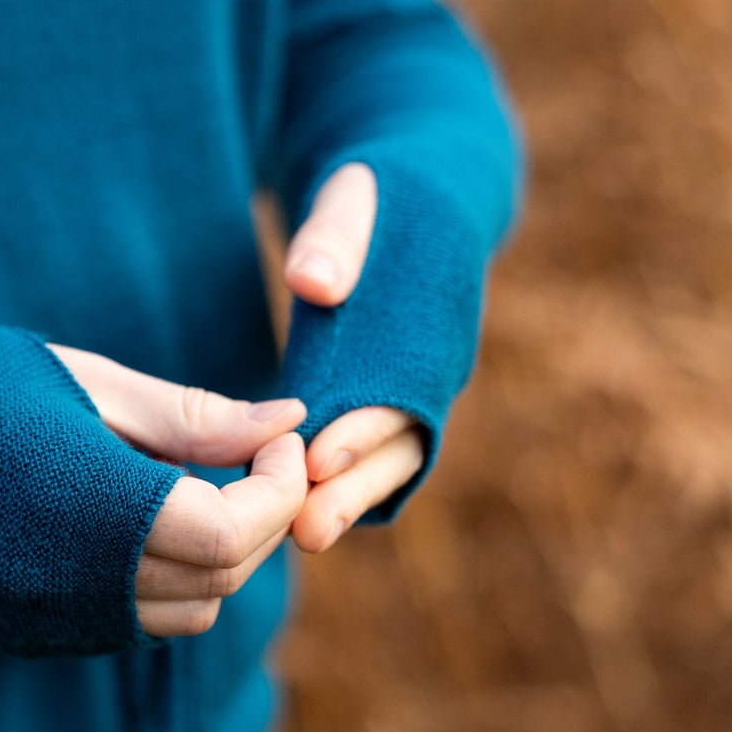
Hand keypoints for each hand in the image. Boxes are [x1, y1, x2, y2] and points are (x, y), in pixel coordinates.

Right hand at [46, 344, 307, 638]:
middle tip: (253, 454)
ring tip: (194, 487)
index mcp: (88, 510)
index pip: (231, 534)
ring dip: (223, 555)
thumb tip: (289, 422)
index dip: (278, 485)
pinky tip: (145, 523)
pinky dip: (172, 580)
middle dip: (264, 517)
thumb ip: (194, 416)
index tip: (276, 436)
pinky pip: (141, 623)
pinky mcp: (34, 635)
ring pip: (193, 610)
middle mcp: (74, 583)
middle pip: (222, 575)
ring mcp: (53, 620)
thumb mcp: (90, 382)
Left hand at [280, 160, 425, 552]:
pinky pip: (371, 450)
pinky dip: (343, 482)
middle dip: (354, 487)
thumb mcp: (356, 197)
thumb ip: (335, 236)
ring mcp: (413, 388)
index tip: (320, 455)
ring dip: (348, 498)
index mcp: (429, 320)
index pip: (399, 389)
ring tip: (303, 536)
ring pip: (387, 459)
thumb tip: (310, 281)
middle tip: (307, 529)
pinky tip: (301, 517)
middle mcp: (430, 367)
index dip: (362, 425)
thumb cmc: (380, 195)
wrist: (415, 198)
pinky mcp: (384, 398)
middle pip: (399, 443)